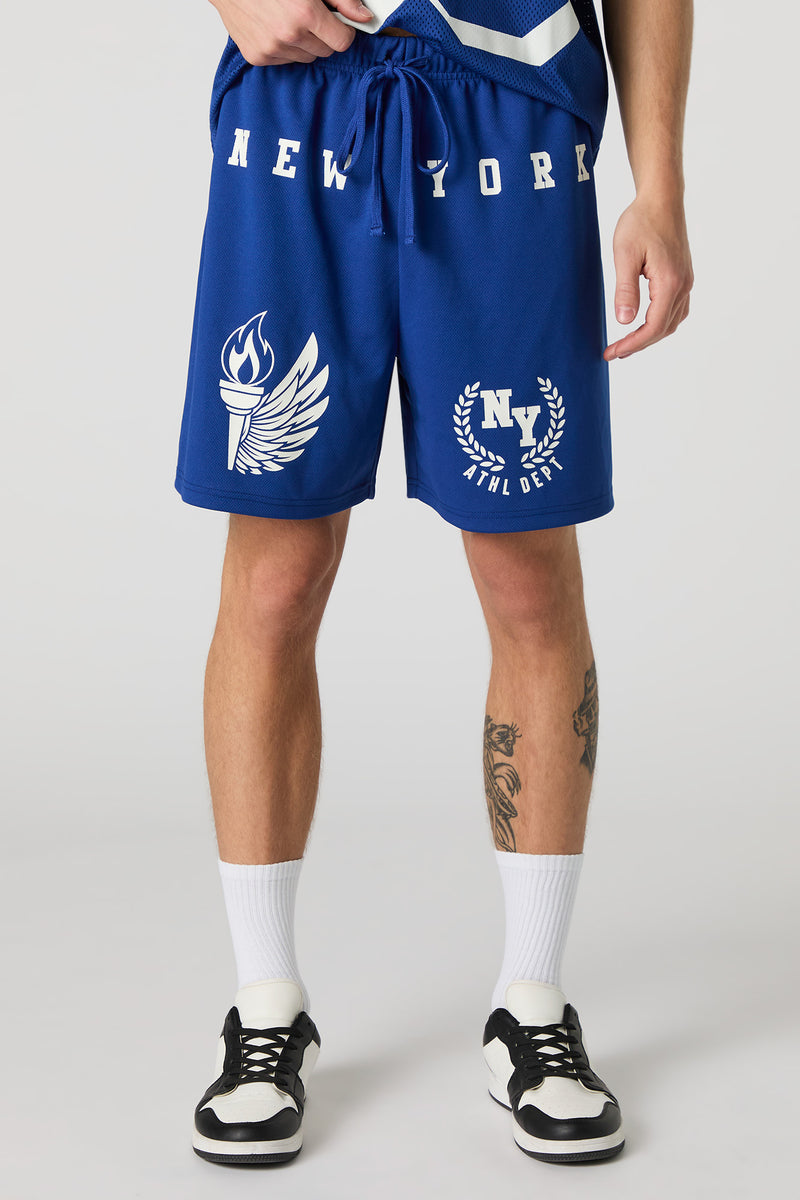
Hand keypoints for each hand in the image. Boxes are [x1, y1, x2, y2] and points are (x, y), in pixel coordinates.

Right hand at [210, 0, 373, 65]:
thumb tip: (364, 17)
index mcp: (305, 13)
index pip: (342, 42)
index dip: (343, 31)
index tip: (338, 23)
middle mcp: (288, 35)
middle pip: (325, 52)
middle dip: (323, 36)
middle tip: (309, 16)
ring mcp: (271, 49)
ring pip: (306, 58)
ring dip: (303, 43)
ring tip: (288, 19)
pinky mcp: (257, 57)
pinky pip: (285, 61)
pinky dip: (284, 48)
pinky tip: (273, 27)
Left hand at [604, 194, 693, 360]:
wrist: (661, 199)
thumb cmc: (641, 221)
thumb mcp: (625, 255)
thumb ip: (625, 290)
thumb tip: (625, 321)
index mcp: (669, 283)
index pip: (653, 328)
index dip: (632, 345)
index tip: (611, 353)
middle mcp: (683, 285)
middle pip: (663, 329)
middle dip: (638, 344)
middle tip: (613, 352)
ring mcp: (686, 281)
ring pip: (672, 322)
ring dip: (650, 336)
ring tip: (627, 344)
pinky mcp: (683, 276)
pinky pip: (676, 310)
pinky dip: (661, 323)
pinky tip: (645, 324)